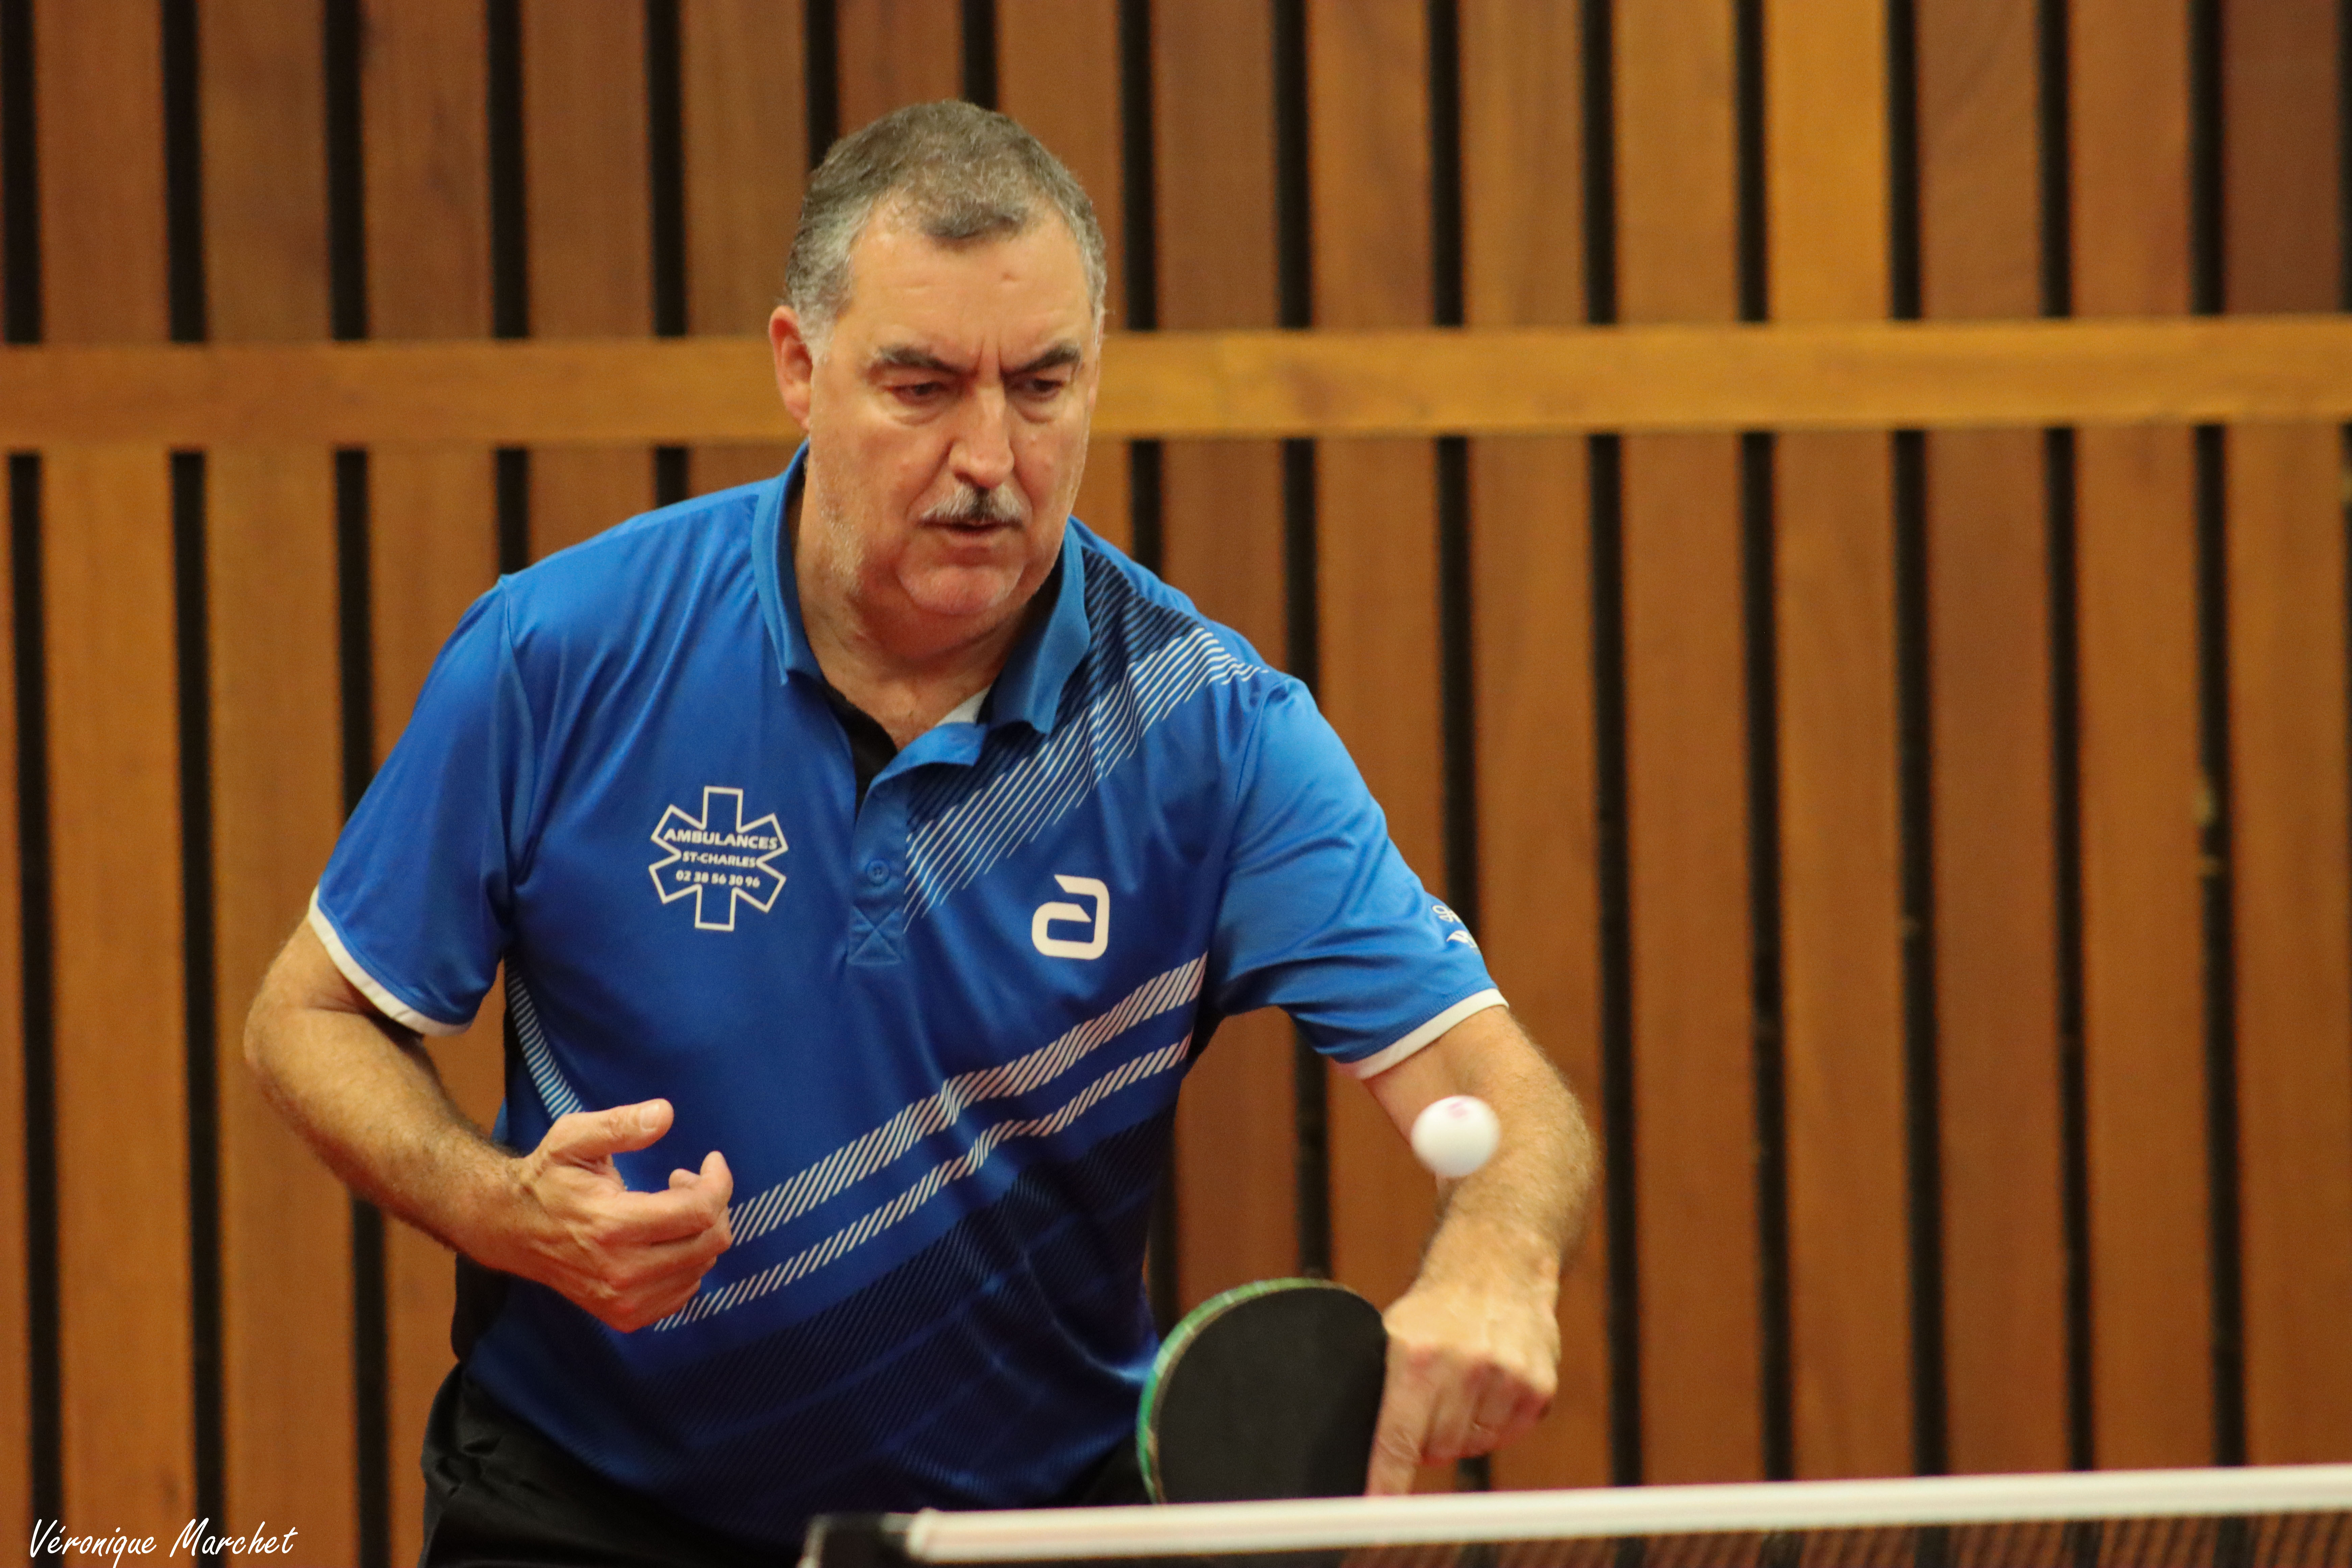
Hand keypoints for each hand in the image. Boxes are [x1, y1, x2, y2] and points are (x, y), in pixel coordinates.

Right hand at [487, 1098, 733, 1331]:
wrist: (512, 1229)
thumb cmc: (547, 1178)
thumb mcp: (573, 1138)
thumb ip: (619, 1125)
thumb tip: (664, 1113)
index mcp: (610, 1225)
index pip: (698, 1212)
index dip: (719, 1182)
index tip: (711, 1160)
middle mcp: (620, 1271)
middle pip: (709, 1243)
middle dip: (713, 1204)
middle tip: (684, 1181)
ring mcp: (622, 1300)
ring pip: (701, 1268)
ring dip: (699, 1232)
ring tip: (669, 1207)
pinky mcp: (625, 1316)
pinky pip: (684, 1293)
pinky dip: (687, 1263)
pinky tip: (664, 1239)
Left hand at [1365, 1276, 1557, 1492]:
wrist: (1498, 1265)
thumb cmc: (1436, 1310)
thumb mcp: (1394, 1335)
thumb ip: (1384, 1390)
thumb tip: (1367, 1451)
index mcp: (1416, 1355)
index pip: (1397, 1437)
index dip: (1387, 1480)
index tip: (1377, 1514)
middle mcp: (1463, 1365)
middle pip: (1436, 1450)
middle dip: (1428, 1436)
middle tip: (1432, 1396)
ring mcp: (1506, 1376)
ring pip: (1472, 1447)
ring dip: (1464, 1428)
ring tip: (1463, 1382)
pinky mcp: (1539, 1387)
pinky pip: (1508, 1435)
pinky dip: (1496, 1420)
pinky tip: (1492, 1382)